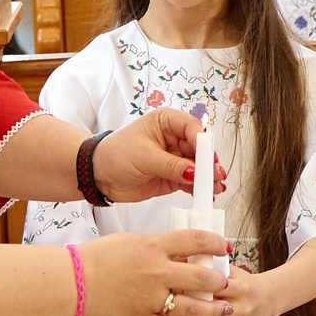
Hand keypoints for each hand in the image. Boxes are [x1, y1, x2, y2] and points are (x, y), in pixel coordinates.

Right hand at [78, 229, 232, 315]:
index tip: (225, 247)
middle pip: (202, 276)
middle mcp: (157, 272)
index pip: (195, 240)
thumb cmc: (97, 258)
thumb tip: (180, 252)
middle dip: (220, 282)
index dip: (216, 243)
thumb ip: (158, 247)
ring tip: (225, 311)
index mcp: (154, 246)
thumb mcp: (132, 241)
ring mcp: (150, 298)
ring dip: (213, 310)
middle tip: (227, 285)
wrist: (72, 280)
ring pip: (193, 306)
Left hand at [91, 111, 227, 202]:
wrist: (98, 176)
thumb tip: (194, 173)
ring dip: (206, 177)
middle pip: (199, 149)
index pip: (191, 128)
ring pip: (197, 166)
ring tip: (215, 187)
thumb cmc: (115, 155)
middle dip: (208, 162)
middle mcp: (174, 138)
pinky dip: (198, 187)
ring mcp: (175, 158)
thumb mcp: (145, 157)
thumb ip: (172, 165)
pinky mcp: (173, 176)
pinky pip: (190, 181)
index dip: (202, 142)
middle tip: (216, 174)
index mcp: (166, 122)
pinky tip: (206, 193)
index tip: (208, 156)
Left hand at [177, 262, 267, 315]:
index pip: (216, 290)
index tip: (174, 292)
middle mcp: (243, 308)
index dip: (194, 291)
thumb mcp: (230, 269)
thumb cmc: (243, 283)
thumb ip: (209, 267)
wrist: (266, 298)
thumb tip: (180, 260)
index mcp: (241, 287)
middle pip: (213, 315)